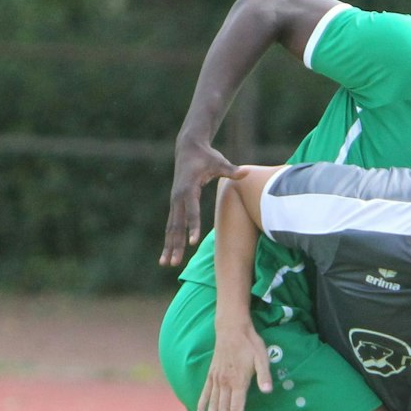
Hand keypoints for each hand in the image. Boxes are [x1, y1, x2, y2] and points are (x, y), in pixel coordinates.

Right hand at [162, 139, 241, 266]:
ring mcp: (174, 201)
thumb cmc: (206, 156)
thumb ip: (231, 170)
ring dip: (168, 246)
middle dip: (175, 245)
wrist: (188, 147)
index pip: (192, 211)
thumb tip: (245, 172)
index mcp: (189, 189)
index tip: (192, 242)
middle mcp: (178, 197)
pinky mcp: (175, 203)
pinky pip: (172, 224)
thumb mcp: (219, 161)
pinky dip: (170, 239)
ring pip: (171, 228)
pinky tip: (168, 253)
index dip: (193, 226)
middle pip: (177, 225)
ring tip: (165, 263)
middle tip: (174, 262)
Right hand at [195, 323, 272, 410]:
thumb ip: (264, 375)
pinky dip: (202, 404)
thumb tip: (268, 390)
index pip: (236, 407)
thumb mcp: (262, 357)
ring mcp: (216, 379)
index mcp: (238, 381)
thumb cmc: (250, 343)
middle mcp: (225, 383)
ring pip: (213, 404)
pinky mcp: (211, 374)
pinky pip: (205, 392)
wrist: (231, 328)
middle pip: (223, 410)